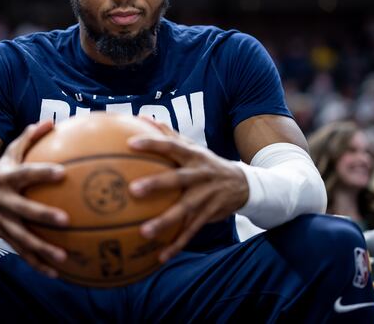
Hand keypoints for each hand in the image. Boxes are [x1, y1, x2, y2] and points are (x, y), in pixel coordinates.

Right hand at [0, 120, 68, 277]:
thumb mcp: (7, 155)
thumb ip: (27, 139)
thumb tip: (50, 122)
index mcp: (5, 179)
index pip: (25, 173)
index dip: (42, 172)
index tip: (62, 172)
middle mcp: (2, 202)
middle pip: (23, 209)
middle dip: (43, 215)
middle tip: (66, 220)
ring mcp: (1, 222)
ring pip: (22, 237)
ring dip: (42, 249)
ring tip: (63, 257)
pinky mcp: (3, 238)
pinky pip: (22, 253)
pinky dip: (38, 264)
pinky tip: (57, 273)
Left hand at [128, 119, 247, 262]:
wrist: (243, 184)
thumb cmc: (206, 163)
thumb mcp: (193, 147)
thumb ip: (168, 134)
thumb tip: (142, 117)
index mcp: (194, 156)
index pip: (171, 146)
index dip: (152, 143)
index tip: (130, 144)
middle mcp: (200, 176)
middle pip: (178, 179)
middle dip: (156, 184)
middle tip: (133, 190)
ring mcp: (206, 197)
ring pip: (185, 211)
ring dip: (165, 222)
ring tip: (144, 232)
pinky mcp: (209, 216)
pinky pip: (191, 232)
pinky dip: (176, 245)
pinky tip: (160, 257)